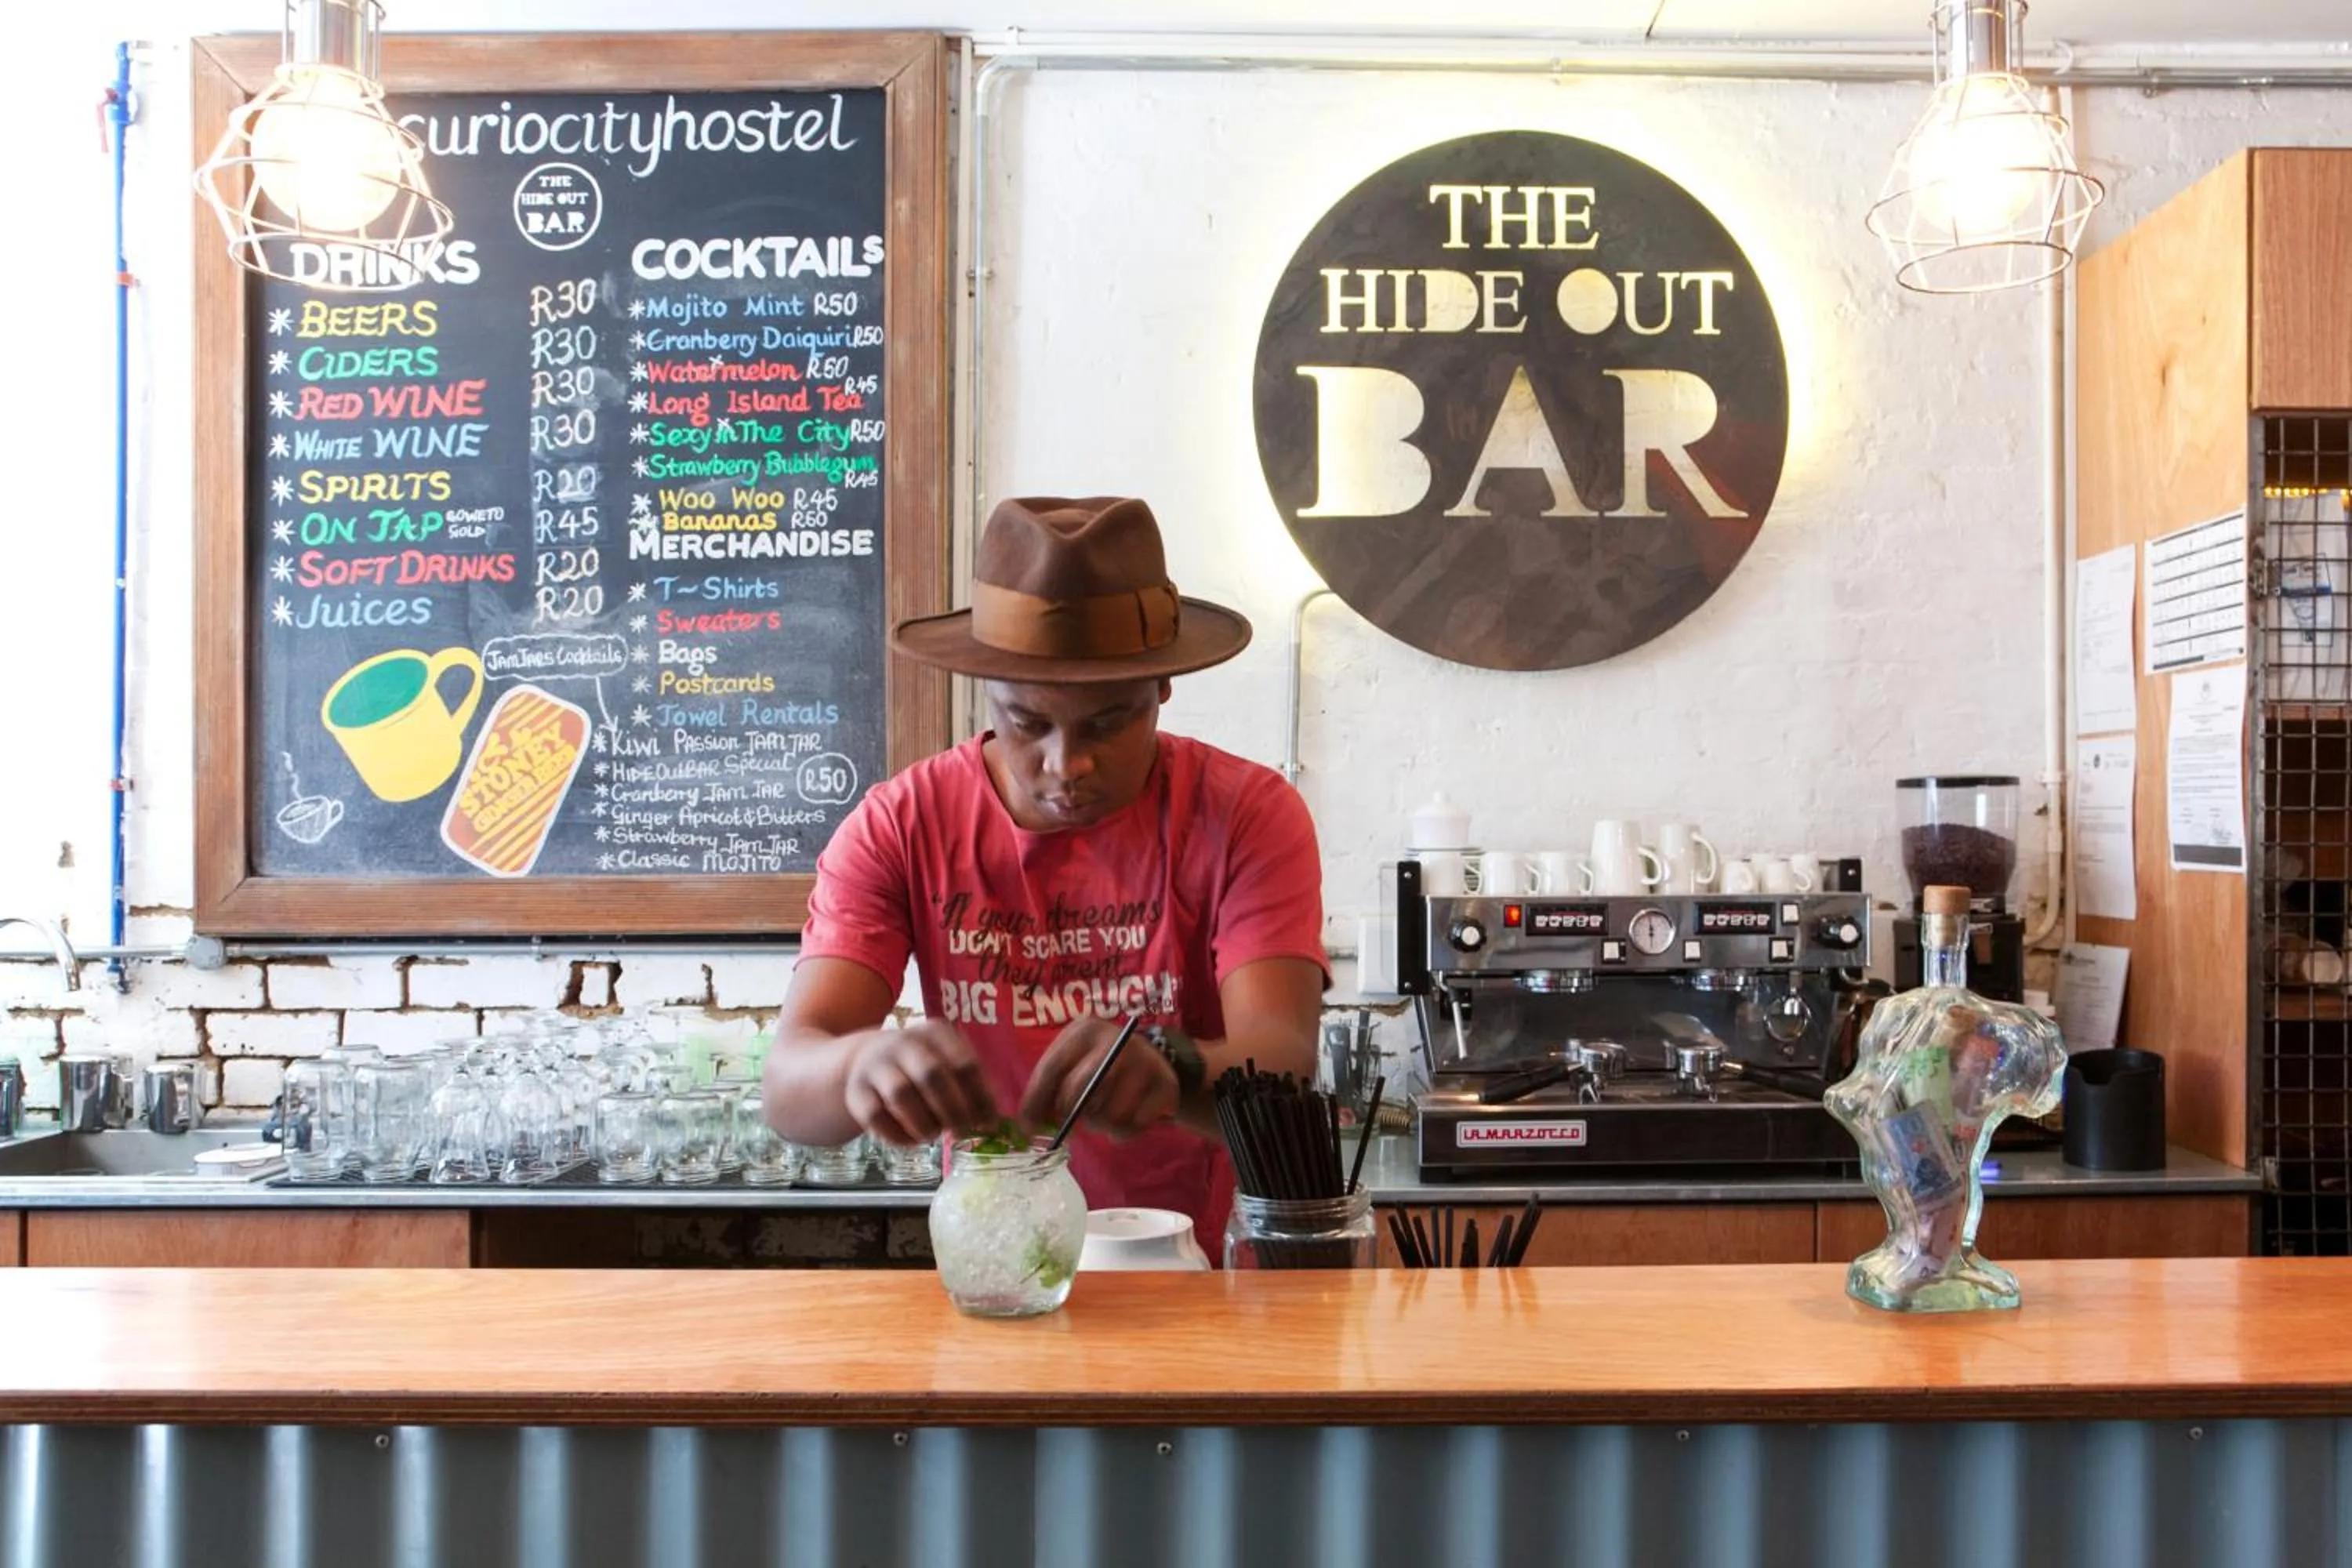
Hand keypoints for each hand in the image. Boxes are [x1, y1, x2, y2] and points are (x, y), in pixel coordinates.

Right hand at [843, 1021, 995, 1146]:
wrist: (867, 1061)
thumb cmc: (921, 1068)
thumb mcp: (947, 1063)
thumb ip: (971, 1086)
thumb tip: (994, 1123)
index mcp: (935, 1032)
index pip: (965, 1063)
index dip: (980, 1098)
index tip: (989, 1124)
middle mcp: (903, 1042)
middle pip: (932, 1075)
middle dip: (953, 1110)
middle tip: (962, 1132)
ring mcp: (876, 1065)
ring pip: (902, 1095)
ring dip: (924, 1123)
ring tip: (934, 1134)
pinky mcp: (856, 1091)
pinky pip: (876, 1117)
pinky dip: (898, 1136)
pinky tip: (912, 1140)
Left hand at [1018, 1016, 1177, 1139]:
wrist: (1154, 1059)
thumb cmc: (1099, 1064)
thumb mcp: (1072, 1064)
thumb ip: (1046, 1090)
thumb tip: (1027, 1127)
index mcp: (1086, 1030)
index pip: (1053, 1067)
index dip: (1037, 1101)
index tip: (1030, 1127)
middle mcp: (1118, 1041)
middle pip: (1080, 1090)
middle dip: (1070, 1114)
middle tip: (1071, 1122)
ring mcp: (1146, 1063)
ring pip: (1108, 1114)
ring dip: (1099, 1126)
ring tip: (1102, 1116)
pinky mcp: (1166, 1087)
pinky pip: (1134, 1127)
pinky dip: (1122, 1133)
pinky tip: (1124, 1119)